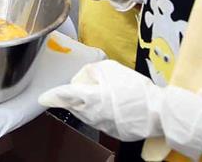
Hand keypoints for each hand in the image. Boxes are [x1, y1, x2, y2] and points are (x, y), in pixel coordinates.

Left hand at [38, 60, 201, 159]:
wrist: (158, 113)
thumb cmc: (136, 89)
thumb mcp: (113, 69)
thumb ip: (93, 70)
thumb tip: (85, 77)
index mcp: (91, 98)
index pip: (65, 95)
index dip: (52, 96)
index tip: (42, 97)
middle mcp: (92, 115)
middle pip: (73, 105)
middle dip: (73, 96)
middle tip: (88, 86)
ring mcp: (101, 126)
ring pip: (84, 113)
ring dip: (87, 104)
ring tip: (106, 94)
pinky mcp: (110, 132)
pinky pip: (97, 120)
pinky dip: (100, 112)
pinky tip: (114, 105)